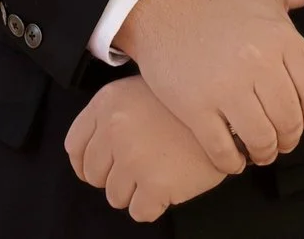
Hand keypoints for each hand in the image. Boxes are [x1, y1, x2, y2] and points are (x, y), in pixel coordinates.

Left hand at [64, 77, 226, 222]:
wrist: (228, 112)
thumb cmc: (185, 105)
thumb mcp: (140, 91)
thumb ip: (114, 115)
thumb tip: (94, 150)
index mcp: (107, 103)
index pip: (75, 147)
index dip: (86, 163)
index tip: (101, 169)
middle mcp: (114, 129)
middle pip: (94, 175)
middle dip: (114, 178)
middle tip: (139, 170)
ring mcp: (134, 158)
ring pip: (115, 197)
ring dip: (135, 192)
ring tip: (159, 173)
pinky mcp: (155, 183)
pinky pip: (139, 212)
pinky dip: (153, 205)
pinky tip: (169, 186)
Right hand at [111, 0, 303, 172]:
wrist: (160, 7)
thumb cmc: (219, 1)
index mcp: (280, 37)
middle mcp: (257, 63)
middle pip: (290, 120)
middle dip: (290, 136)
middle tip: (282, 137)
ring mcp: (225, 87)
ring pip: (261, 139)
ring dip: (265, 152)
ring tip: (261, 148)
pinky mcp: (194, 107)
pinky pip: (223, 150)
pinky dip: (233, 162)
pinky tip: (234, 157)